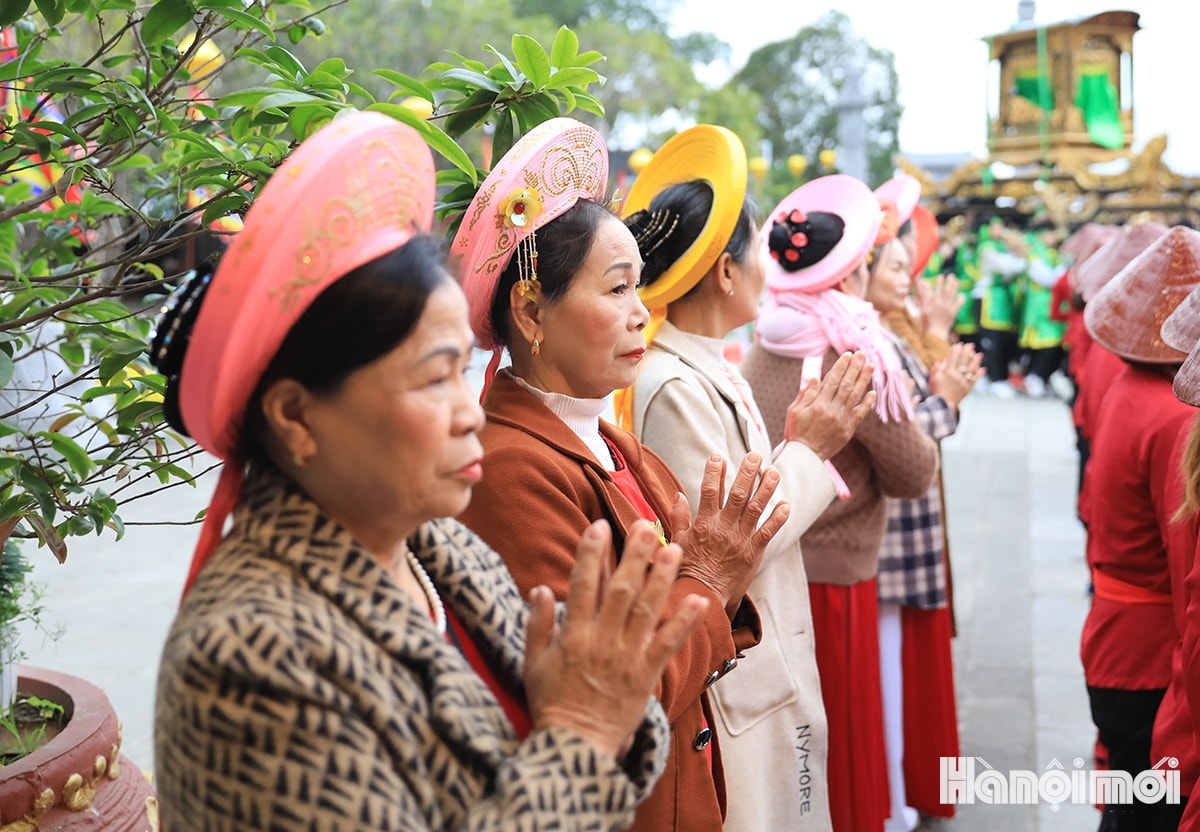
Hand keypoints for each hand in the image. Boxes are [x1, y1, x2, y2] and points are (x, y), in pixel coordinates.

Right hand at [524, 520, 707, 760]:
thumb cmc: (552, 703)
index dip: (591, 554)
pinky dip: (684, 622)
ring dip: (662, 578)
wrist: (575, 747)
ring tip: (674, 549)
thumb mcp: (533, 663)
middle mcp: (603, 641)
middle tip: (646, 526)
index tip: (599, 526)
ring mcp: (627, 658)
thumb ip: (537, 624)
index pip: (583, 585)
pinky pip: (668, 645)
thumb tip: (540, 588)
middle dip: (634, 555)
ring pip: (648, 611)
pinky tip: (698, 600)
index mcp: (574, 636)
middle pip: (622, 591)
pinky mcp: (647, 676)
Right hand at [669, 453, 787, 615]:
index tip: (718, 456)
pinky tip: (786, 505)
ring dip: (766, 489)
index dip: (715, 472)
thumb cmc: (689, 568)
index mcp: (704, 524)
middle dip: (747, 473)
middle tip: (755, 456)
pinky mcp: (753, 552)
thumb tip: (678, 494)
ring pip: (756, 509)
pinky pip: (768, 532)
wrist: (704, 595)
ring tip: (773, 472)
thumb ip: (679, 517)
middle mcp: (723, 529)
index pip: (710, 492)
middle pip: (738, 495)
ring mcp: (740, 540)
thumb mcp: (678, 541)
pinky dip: (778, 518)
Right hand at [783, 350, 876, 458]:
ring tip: (870, 366)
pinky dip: (867, 403)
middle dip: (854, 368)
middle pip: (846, 385)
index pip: (832, 381)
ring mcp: (842, 420)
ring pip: (855, 396)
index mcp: (818, 404)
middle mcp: (832, 410)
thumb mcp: (794, 411)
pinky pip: (860, 414)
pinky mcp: (848, 430)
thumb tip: (816, 378)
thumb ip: (806, 395)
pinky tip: (873, 391)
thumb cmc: (797, 432)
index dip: (841, 366)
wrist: (805, 457)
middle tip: (861, 354)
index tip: (847, 355)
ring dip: (864, 380)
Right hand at [915, 274, 962, 339]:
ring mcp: (947, 307)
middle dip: (947, 282)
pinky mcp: (953, 312)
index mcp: (930, 302)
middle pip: (944, 289)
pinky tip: (961, 295)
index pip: (935, 289)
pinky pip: (959, 303)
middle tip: (951, 276)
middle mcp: (939, 303)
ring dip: (954, 286)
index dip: (938, 282)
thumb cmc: (927, 322)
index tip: (941, 276)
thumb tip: (922, 283)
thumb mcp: (922, 308)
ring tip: (956, 280)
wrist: (935, 333)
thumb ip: (923, 295)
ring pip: (951, 294)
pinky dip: (961, 298)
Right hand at [928, 342, 984, 407]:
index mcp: (947, 372)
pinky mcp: (968, 388)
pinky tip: (983, 368)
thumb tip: (942, 360)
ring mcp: (963, 382)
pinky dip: (980, 374)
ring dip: (976, 361)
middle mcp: (957, 376)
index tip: (959, 344)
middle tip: (971, 345)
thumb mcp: (932, 378)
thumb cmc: (936, 391)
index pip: (953, 358)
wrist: (943, 405)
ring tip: (980, 354)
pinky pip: (975, 379)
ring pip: (971, 369)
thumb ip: (936, 368)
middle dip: (967, 352)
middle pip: (963, 361)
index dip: (956, 350)